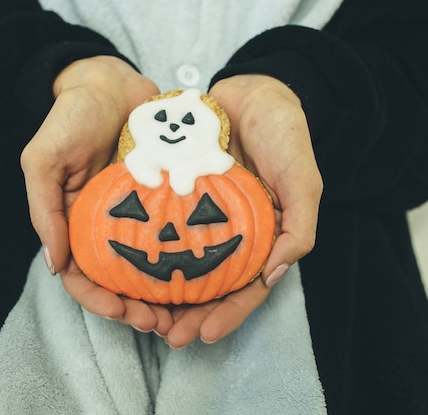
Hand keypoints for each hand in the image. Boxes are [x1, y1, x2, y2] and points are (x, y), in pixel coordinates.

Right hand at [20, 56, 168, 331]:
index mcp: (76, 224)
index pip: (82, 276)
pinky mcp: (167, 200)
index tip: (120, 311)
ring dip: (164, 295)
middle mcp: (109, 227)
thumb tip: (54, 263)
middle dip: (136, 308)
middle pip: (121, 281)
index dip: (97, 300)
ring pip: (152, 268)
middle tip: (159, 323)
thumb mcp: (44, 159)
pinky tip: (203, 274)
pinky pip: (177, 236)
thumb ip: (43, 208)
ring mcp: (140, 215)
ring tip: (184, 312)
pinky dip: (187, 261)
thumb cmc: (71, 118)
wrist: (111, 83)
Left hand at [162, 75, 322, 348]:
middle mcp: (227, 233)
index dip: (229, 314)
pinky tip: (126, 270)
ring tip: (140, 315)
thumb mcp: (301, 180)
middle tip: (166, 335)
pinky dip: (145, 252)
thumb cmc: (283, 134)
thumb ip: (297, 227)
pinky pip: (157, 228)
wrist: (250, 91)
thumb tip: (273, 275)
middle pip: (208, 286)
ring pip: (179, 265)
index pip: (246, 287)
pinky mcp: (173, 196)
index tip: (205, 335)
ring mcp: (198, 216)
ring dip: (162, 295)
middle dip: (189, 315)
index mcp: (260, 237)